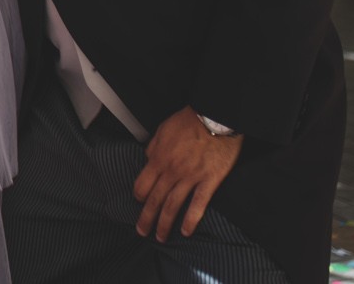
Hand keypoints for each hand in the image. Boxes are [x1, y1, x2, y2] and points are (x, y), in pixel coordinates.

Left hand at [132, 107, 241, 240]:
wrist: (215, 117)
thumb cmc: (188, 121)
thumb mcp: (162, 130)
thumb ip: (153, 148)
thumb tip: (148, 159)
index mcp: (158, 158)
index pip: (142, 184)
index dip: (139, 196)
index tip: (139, 204)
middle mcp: (172, 171)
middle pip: (155, 200)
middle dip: (147, 218)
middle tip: (142, 232)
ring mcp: (191, 177)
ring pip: (173, 205)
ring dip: (165, 223)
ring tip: (161, 237)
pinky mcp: (210, 181)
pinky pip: (198, 204)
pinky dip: (191, 219)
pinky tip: (185, 231)